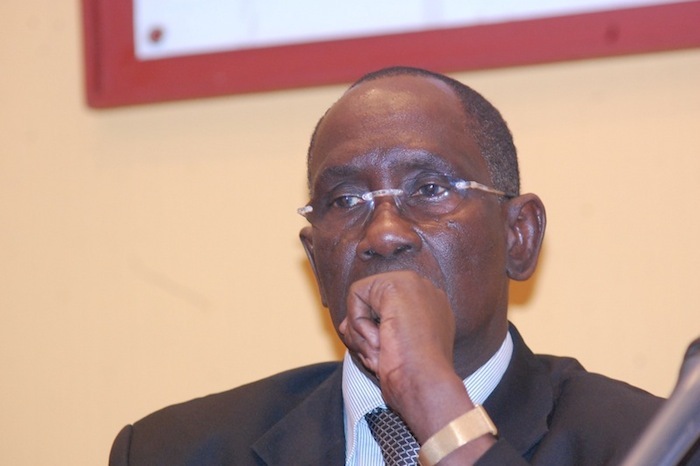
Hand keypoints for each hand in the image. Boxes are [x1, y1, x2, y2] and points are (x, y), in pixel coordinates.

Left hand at [340, 270, 496, 461]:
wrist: (424, 384)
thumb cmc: (412, 378)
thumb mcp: (393, 353)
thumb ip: (374, 333)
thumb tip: (345, 324)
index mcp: (434, 309)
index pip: (389, 309)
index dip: (374, 329)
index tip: (380, 354)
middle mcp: (427, 291)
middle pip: (374, 301)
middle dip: (364, 329)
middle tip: (378, 354)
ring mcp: (413, 284)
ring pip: (363, 297)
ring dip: (362, 332)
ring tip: (382, 351)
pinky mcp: (395, 285)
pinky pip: (356, 294)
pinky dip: (357, 322)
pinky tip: (378, 340)